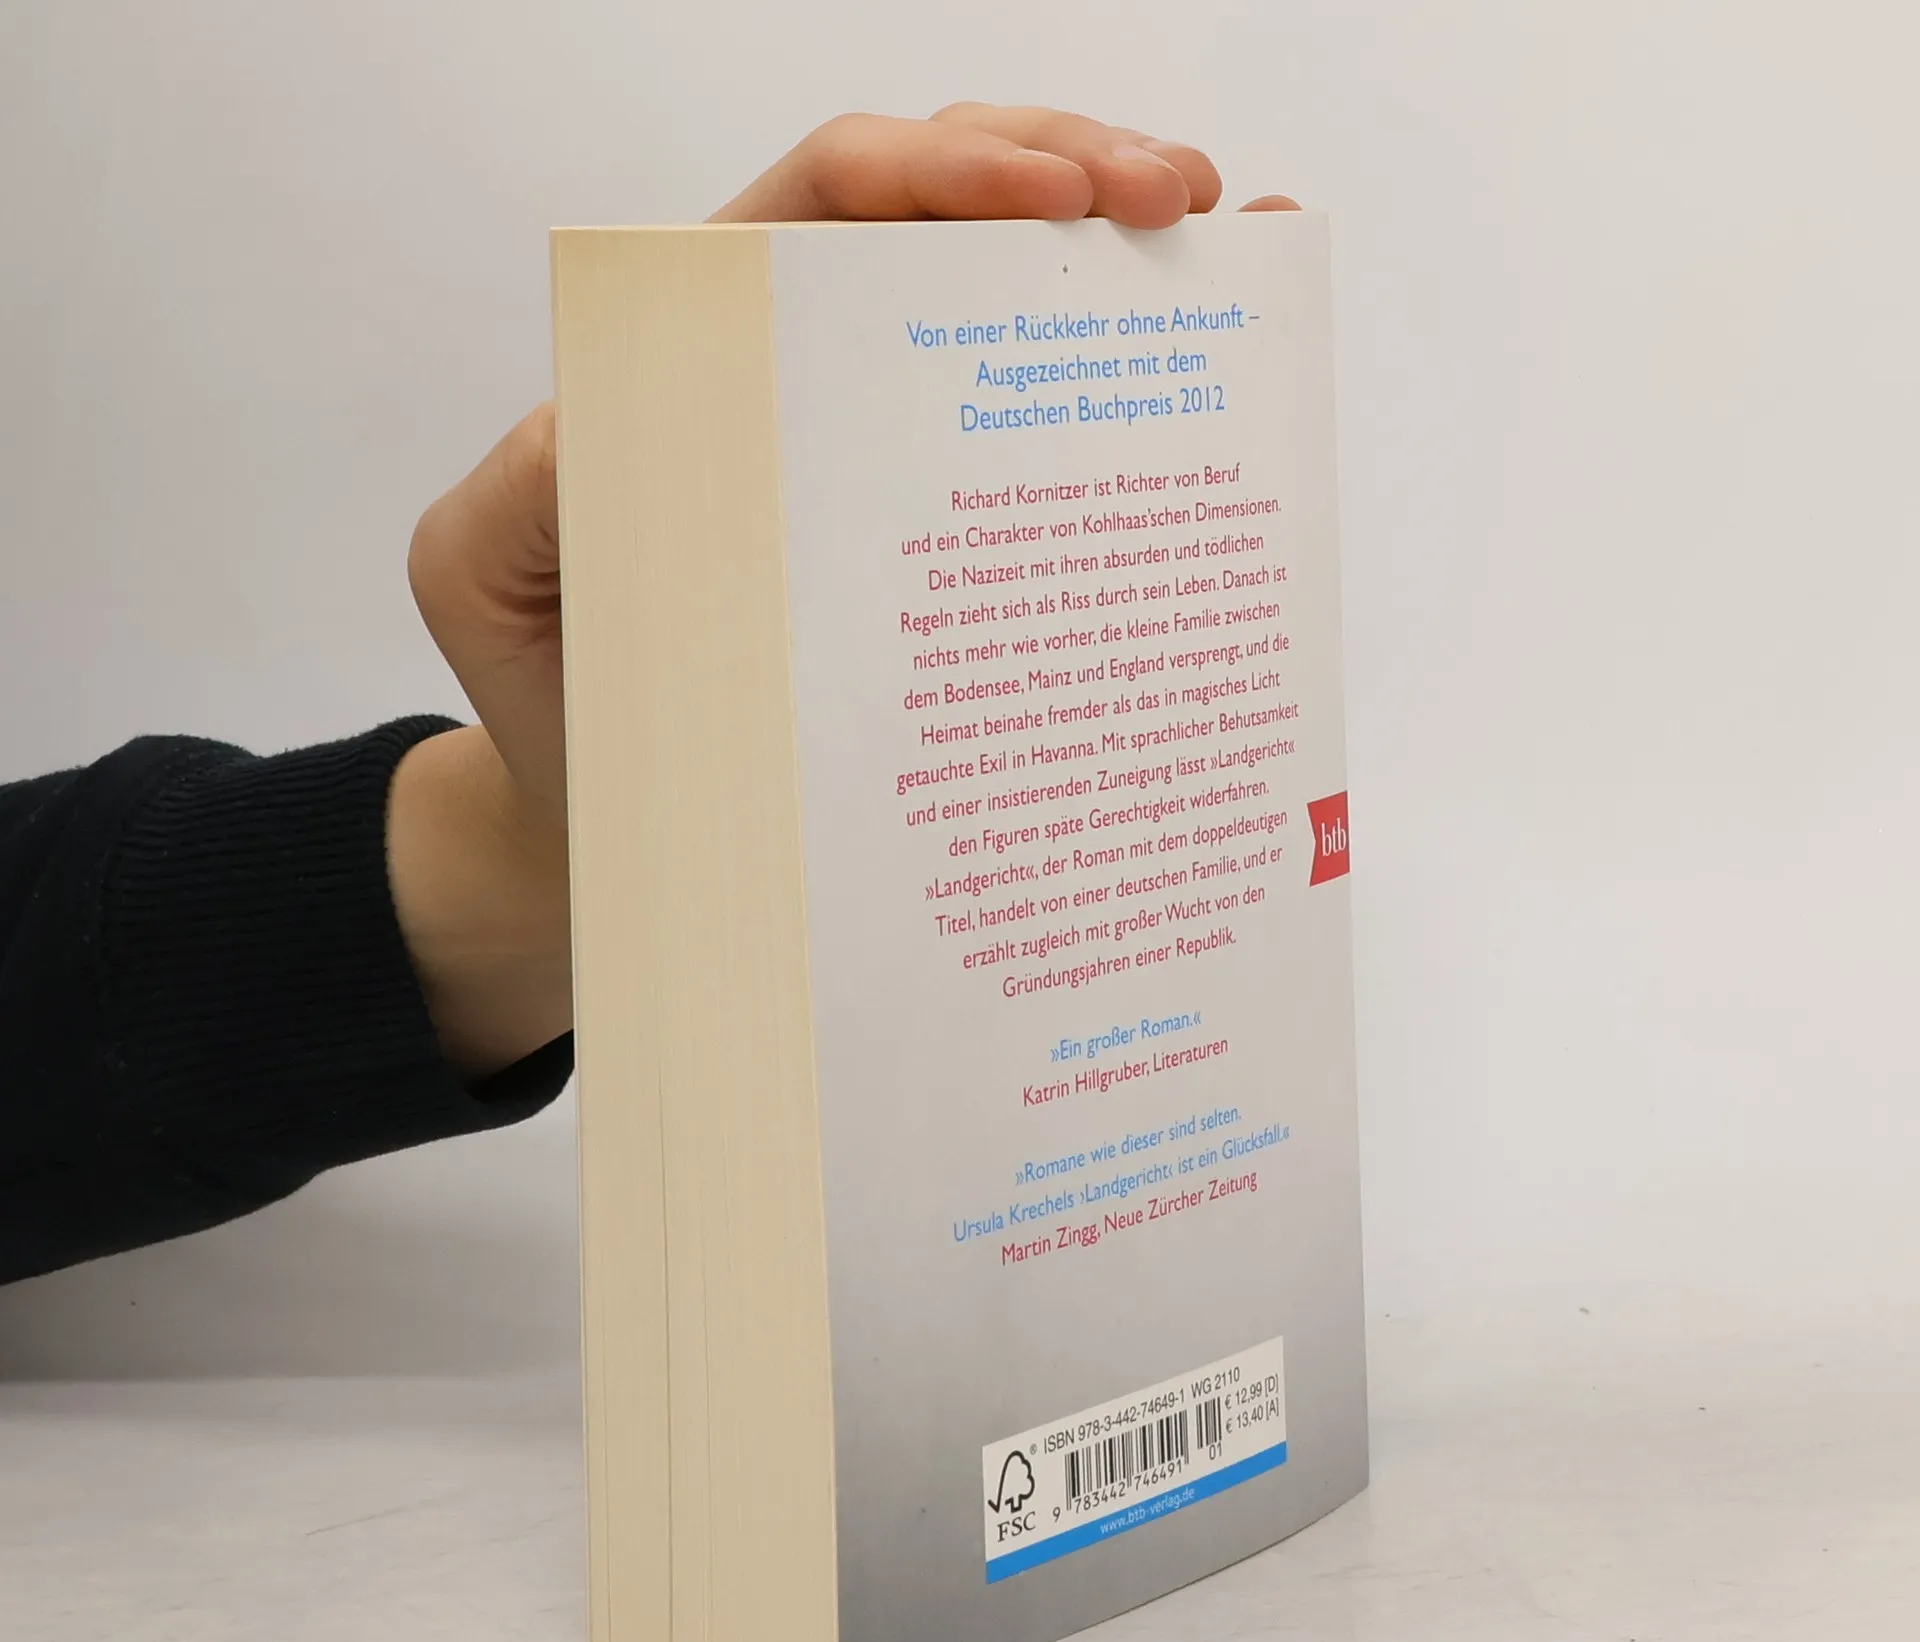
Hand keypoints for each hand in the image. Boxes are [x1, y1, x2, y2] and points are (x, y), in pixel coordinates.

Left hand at [394, 105, 1296, 1077]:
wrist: (613, 818)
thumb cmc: (562, 695)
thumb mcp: (494, 578)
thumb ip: (530, 484)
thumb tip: (649, 412)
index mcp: (706, 353)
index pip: (823, 205)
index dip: (935, 172)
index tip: (1046, 195)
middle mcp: (804, 369)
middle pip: (940, 210)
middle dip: (1063, 172)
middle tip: (1175, 199)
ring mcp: (883, 443)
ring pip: (1003, 291)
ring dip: (1115, 245)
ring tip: (1221, 239)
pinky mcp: (941, 533)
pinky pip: (1036, 424)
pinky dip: (1127, 364)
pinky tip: (1226, 330)